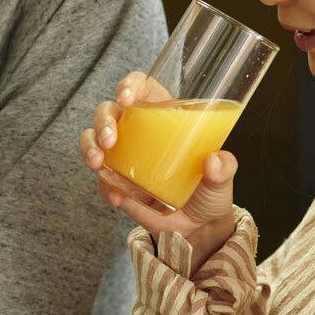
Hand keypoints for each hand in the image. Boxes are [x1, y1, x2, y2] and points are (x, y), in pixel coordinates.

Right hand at [80, 71, 240, 259]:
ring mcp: (125, 158)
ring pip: (94, 139)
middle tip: (109, 139)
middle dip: (103, 121)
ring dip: (90, 146)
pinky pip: (102, 179)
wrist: (198, 228)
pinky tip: (117, 197)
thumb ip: (224, 169)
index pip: (143, 88)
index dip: (130, 85)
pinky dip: (104, 186)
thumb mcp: (222, 179)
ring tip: (98, 162)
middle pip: (110, 111)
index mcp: (165, 118)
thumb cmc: (209, 193)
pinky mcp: (118, 183)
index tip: (126, 97)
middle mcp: (140, 133)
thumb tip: (214, 160)